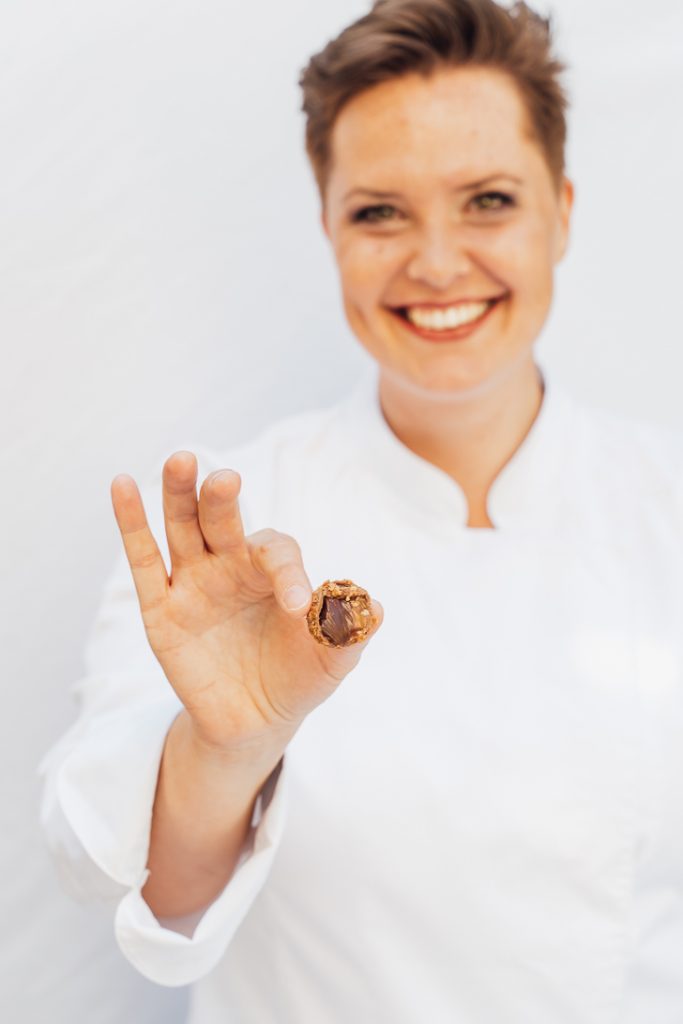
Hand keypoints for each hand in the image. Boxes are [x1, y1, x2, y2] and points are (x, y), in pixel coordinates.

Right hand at [110, 451, 382, 752]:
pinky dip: (131, 522)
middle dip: (221, 497)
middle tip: (225, 477)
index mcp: (273, 569)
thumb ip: (349, 632)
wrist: (257, 721)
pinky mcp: (160, 609)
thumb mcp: (331, 660)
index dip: (288, 572)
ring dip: (178, 493)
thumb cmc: (298, 678)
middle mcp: (231, 565)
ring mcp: (193, 582)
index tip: (299, 607)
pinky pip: (144, 561)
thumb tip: (375, 607)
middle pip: (222, 519)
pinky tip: (120, 484)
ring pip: (182, 527)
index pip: (276, 551)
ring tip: (180, 460)